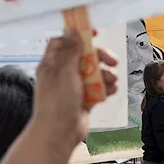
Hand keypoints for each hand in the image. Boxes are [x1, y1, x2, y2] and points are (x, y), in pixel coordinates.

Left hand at [32, 28, 119, 146]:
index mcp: (52, 64)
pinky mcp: (83, 99)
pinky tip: (111, 91)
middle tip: (111, 60)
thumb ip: (70, 50)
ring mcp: (73, 87)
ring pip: (94, 73)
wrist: (59, 134)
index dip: (77, 35)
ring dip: (105, 74)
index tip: (93, 32)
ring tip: (111, 81)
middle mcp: (62, 74)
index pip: (63, 42)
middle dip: (100, 57)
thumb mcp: (64, 71)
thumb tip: (71, 29)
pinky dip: (106, 88)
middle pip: (84, 56)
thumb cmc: (56, 104)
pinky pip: (97, 89)